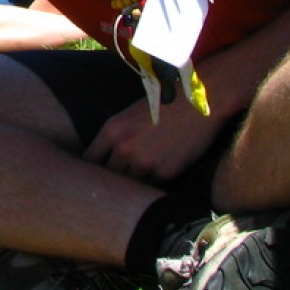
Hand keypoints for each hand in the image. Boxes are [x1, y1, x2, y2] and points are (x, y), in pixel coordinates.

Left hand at [82, 95, 222, 182]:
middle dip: (110, 180)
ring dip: (131, 186)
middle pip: (108, 176)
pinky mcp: (166, 172)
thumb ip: (115, 136)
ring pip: (128, 185)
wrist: (199, 101)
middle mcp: (124, 147)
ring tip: (133, 188)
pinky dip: (151, 186)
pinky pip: (151, 187)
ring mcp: (145, 162)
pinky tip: (153, 183)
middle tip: (112, 186)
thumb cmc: (165, 104)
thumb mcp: (130, 115)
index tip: (94, 175)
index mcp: (112, 129)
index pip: (90, 160)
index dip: (91, 170)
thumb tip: (105, 158)